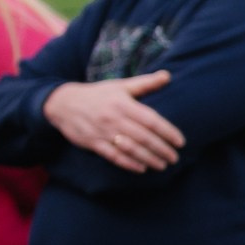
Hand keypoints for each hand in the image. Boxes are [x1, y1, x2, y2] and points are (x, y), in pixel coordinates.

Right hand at [42, 72, 181, 171]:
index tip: (181, 142)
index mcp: (123, 104)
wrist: (62, 103)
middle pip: (143, 137)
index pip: (151, 120)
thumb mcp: (120, 86)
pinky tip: (141, 168)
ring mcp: (102, 132)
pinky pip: (113, 156)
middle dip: (162, 149)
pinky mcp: (92, 143)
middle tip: (175, 158)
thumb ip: (145, 83)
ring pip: (130, 148)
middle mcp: (113, 118)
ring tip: (163, 165)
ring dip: (148, 158)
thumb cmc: (98, 94)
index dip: (168, 132)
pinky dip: (128, 163)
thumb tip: (167, 75)